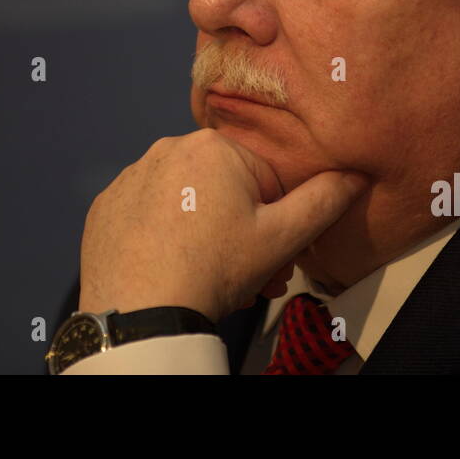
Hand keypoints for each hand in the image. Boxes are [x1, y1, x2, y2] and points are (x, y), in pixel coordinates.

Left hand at [77, 128, 369, 321]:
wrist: (141, 312)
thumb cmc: (213, 269)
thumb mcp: (281, 237)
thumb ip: (323, 202)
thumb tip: (353, 175)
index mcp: (213, 146)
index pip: (264, 180)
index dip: (275, 221)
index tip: (274, 256)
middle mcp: (167, 149)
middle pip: (224, 191)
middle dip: (242, 232)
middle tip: (249, 276)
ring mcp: (131, 177)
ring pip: (186, 203)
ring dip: (205, 234)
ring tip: (212, 278)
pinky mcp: (106, 206)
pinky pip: (148, 216)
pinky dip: (164, 237)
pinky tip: (172, 268)